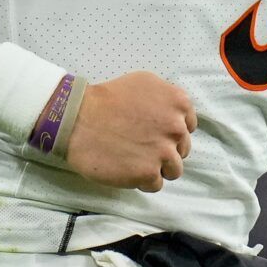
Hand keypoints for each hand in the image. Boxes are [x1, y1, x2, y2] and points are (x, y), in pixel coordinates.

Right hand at [64, 71, 196, 191]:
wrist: (78, 119)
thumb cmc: (107, 99)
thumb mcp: (144, 82)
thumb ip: (166, 97)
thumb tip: (175, 115)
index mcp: (178, 103)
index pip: (188, 126)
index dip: (170, 132)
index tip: (154, 133)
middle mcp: (176, 127)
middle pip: (181, 149)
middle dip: (164, 150)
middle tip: (140, 146)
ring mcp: (164, 152)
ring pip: (174, 170)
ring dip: (157, 168)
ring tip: (134, 160)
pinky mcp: (149, 173)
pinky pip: (156, 184)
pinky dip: (143, 181)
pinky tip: (127, 168)